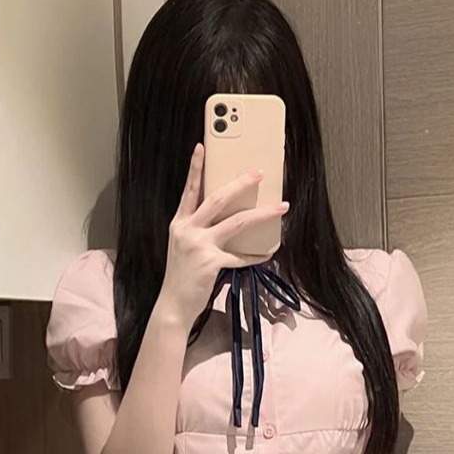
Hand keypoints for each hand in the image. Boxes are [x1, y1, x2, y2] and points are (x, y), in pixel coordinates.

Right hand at [158, 142, 289, 328]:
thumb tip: (226, 221)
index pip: (189, 190)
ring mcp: (199, 245)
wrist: (173, 305)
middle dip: (240, 183)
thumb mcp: (184, 248)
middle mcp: (187, 230)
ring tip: (280, 206)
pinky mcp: (210, 262)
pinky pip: (240, 257)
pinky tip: (267, 253)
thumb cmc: (181, 277)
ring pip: (236, 222)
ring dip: (261, 214)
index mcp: (180, 223)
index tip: (202, 147)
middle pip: (217, 199)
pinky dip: (255, 256)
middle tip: (258, 172)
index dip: (195, 168)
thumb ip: (199, 232)